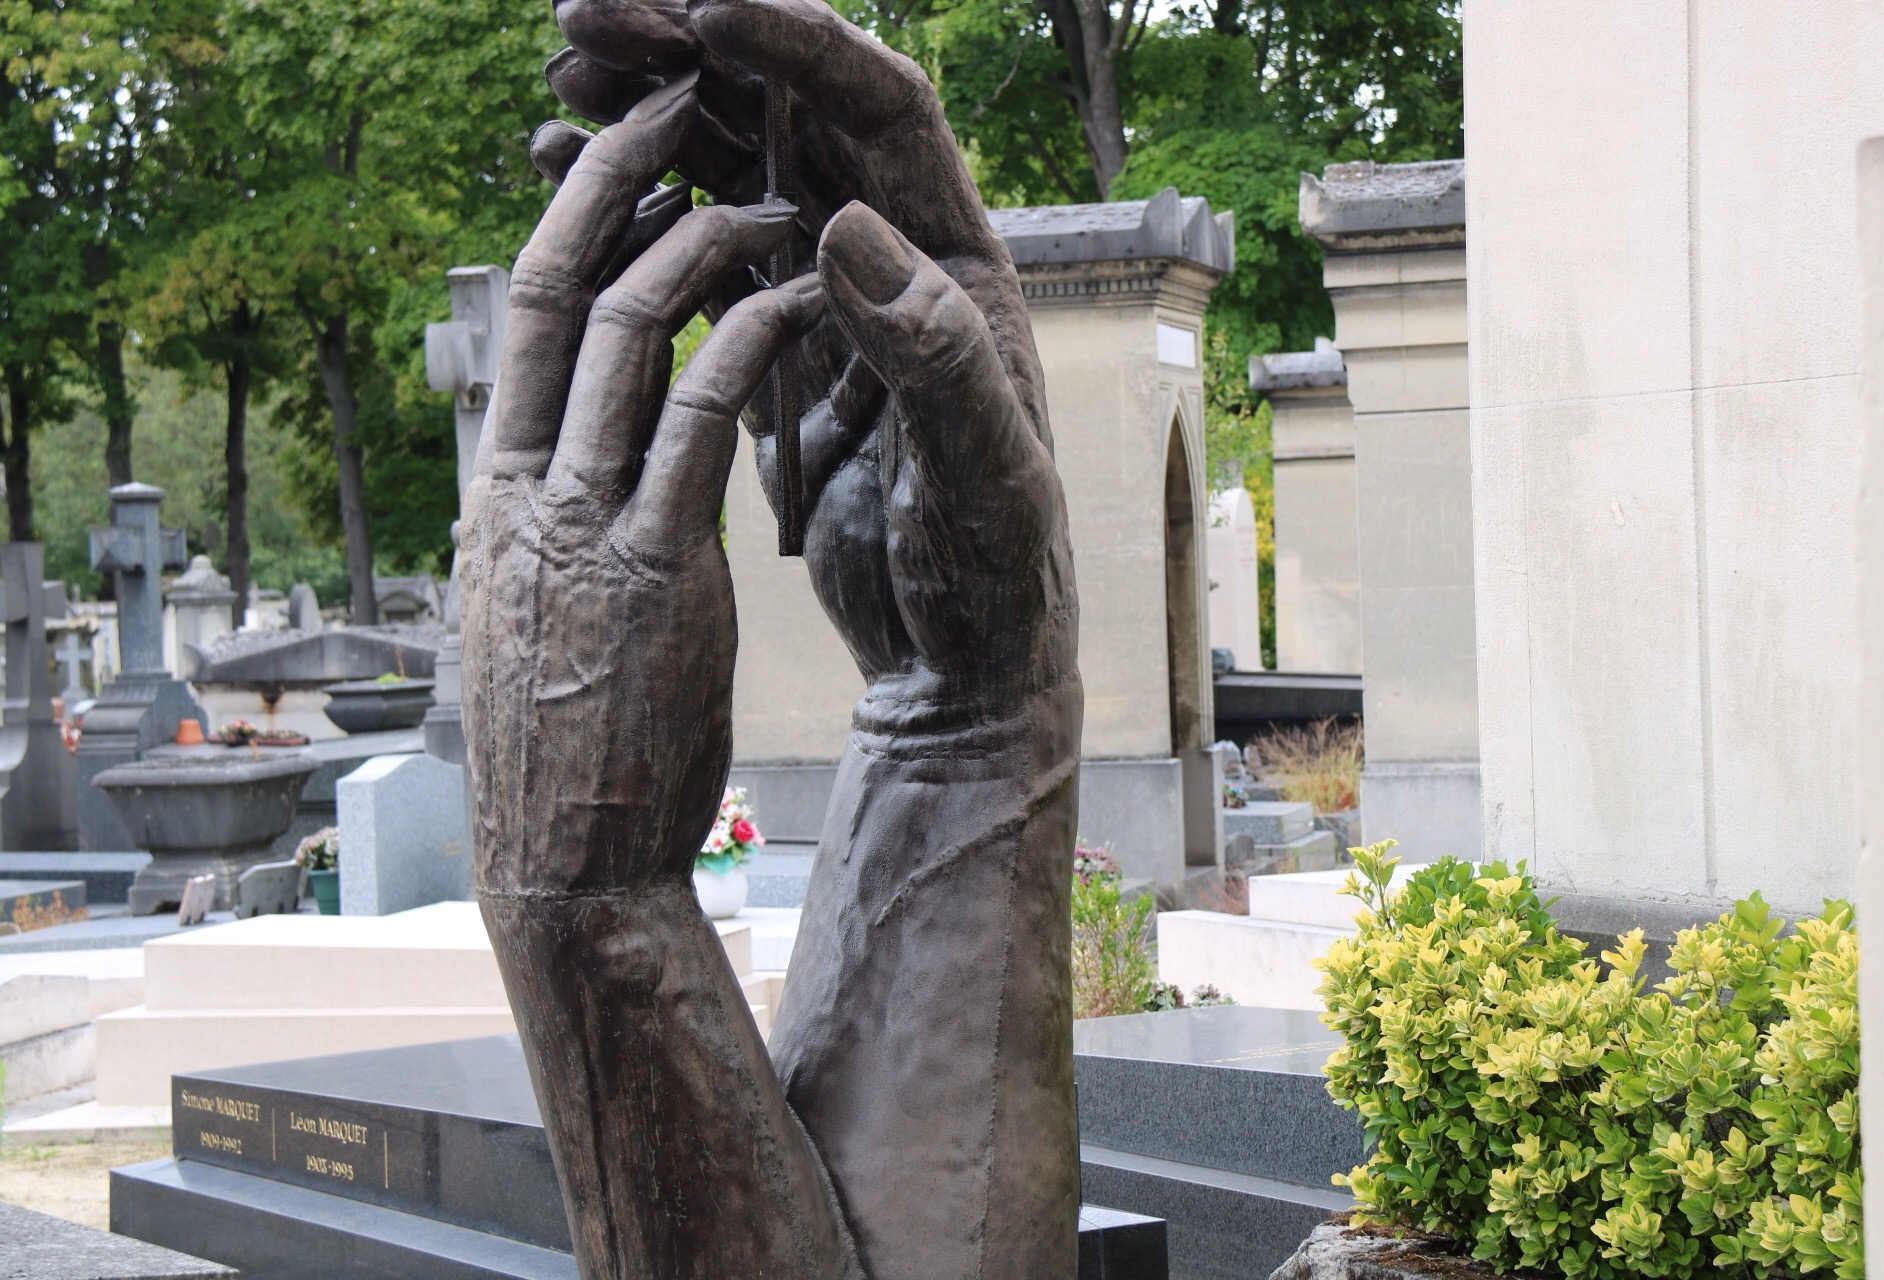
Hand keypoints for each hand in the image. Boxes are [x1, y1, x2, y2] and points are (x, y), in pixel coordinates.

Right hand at [462, 74, 825, 895]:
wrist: (565, 863)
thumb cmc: (562, 737)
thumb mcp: (529, 604)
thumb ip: (546, 510)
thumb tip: (559, 445)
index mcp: (496, 486)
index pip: (520, 310)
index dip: (571, 213)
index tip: (627, 152)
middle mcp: (522, 482)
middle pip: (555, 281)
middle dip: (619, 176)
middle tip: (683, 100)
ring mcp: (582, 518)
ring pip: (625, 329)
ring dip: (696, 240)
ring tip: (760, 190)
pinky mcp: (652, 568)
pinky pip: (700, 418)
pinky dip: (748, 343)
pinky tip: (799, 296)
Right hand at [536, 0, 1073, 725]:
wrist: (967, 660)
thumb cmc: (999, 580)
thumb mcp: (982, 476)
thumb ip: (934, 356)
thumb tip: (847, 226)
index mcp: (960, 267)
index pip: (886, 111)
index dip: (801, 46)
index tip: (706, 5)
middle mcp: (901, 263)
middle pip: (798, 114)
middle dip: (698, 47)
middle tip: (588, 7)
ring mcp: (839, 306)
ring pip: (741, 170)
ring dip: (656, 110)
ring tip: (561, 70)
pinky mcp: (786, 358)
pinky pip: (707, 251)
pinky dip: (641, 204)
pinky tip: (571, 172)